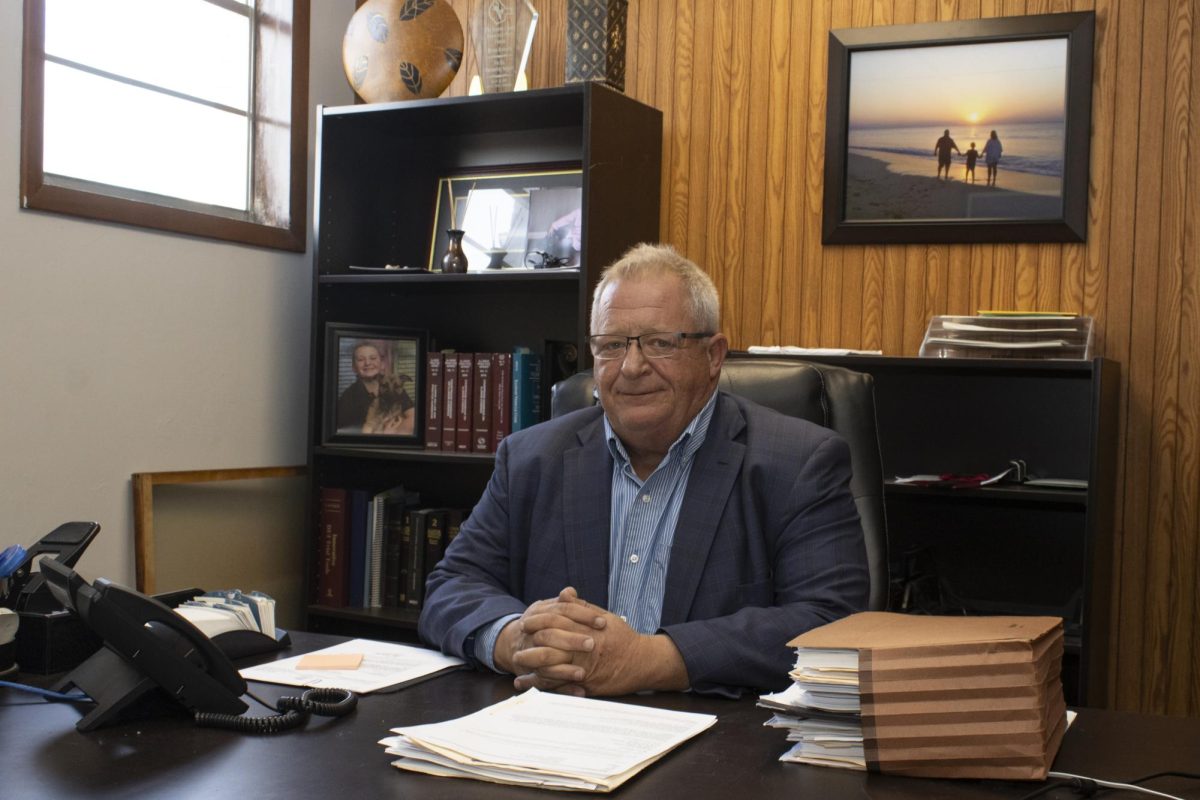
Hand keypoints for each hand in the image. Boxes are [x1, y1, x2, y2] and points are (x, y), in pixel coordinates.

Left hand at [513, 588, 689, 696]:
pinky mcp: (587, 686)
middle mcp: (584, 650)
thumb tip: (564, 593)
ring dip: (532, 669)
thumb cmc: (622, 637)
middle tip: (517, 646)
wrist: (642, 662)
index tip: (525, 622)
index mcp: (587, 630)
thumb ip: (581, 607)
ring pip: (553, 670)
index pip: (556, 623)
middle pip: (550, 647)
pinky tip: (528, 684)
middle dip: (530, 647)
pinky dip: (542, 685)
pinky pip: (560, 687)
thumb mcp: (604, 616)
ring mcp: (585, 670)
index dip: (538, 622)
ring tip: (517, 666)